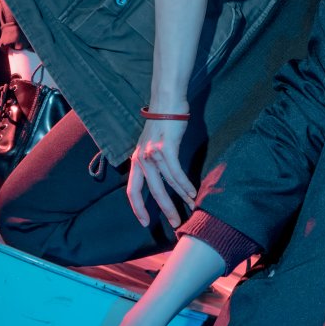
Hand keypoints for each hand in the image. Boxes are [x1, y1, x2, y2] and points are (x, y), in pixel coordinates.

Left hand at [127, 111, 195, 229]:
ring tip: (191, 207)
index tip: (144, 222)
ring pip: (167, 183)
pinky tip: (192, 192)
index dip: (137, 208)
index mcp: (136, 160)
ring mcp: (153, 153)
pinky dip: (185, 184)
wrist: (167, 102)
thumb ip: (152, 161)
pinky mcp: (166, 148)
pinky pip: (176, 172)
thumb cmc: (163, 123)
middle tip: (175, 223)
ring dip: (181, 197)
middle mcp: (142, 158)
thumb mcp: (151, 144)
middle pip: (152, 191)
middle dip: (165, 209)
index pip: (132, 190)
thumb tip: (161, 178)